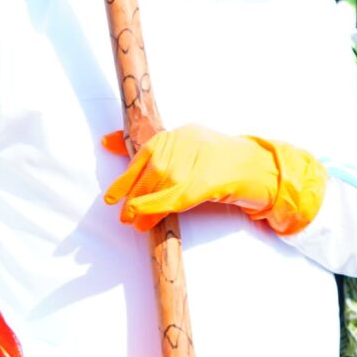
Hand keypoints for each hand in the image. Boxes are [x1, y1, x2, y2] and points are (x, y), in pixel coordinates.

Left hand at [100, 126, 324, 235]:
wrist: (251, 165)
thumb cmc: (214, 157)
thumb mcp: (183, 141)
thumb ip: (151, 145)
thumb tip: (106, 141)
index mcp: (175, 135)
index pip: (142, 156)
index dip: (124, 180)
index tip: (111, 198)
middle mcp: (181, 147)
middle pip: (149, 175)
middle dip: (133, 197)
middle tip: (123, 214)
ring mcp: (192, 165)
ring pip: (158, 188)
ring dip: (142, 208)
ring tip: (133, 222)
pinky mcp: (201, 184)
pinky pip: (172, 200)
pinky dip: (155, 211)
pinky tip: (145, 220)